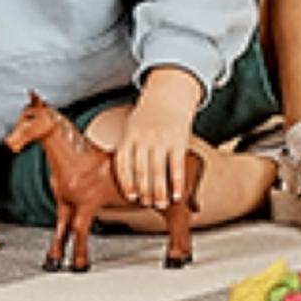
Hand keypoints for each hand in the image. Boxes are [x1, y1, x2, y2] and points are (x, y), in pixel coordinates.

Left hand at [116, 69, 205, 209]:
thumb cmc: (147, 119)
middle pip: (141, 171)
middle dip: (144, 191)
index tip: (131, 197)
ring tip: (161, 204)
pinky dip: (177, 183)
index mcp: (129, 136)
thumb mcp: (131, 129)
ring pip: (158, 171)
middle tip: (148, 204)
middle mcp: (144, 138)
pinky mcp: (178, 141)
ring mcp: (161, 139)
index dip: (127, 183)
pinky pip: (177, 165)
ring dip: (159, 191)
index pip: (124, 164)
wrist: (169, 96)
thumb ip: (127, 150)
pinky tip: (177, 195)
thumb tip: (122, 179)